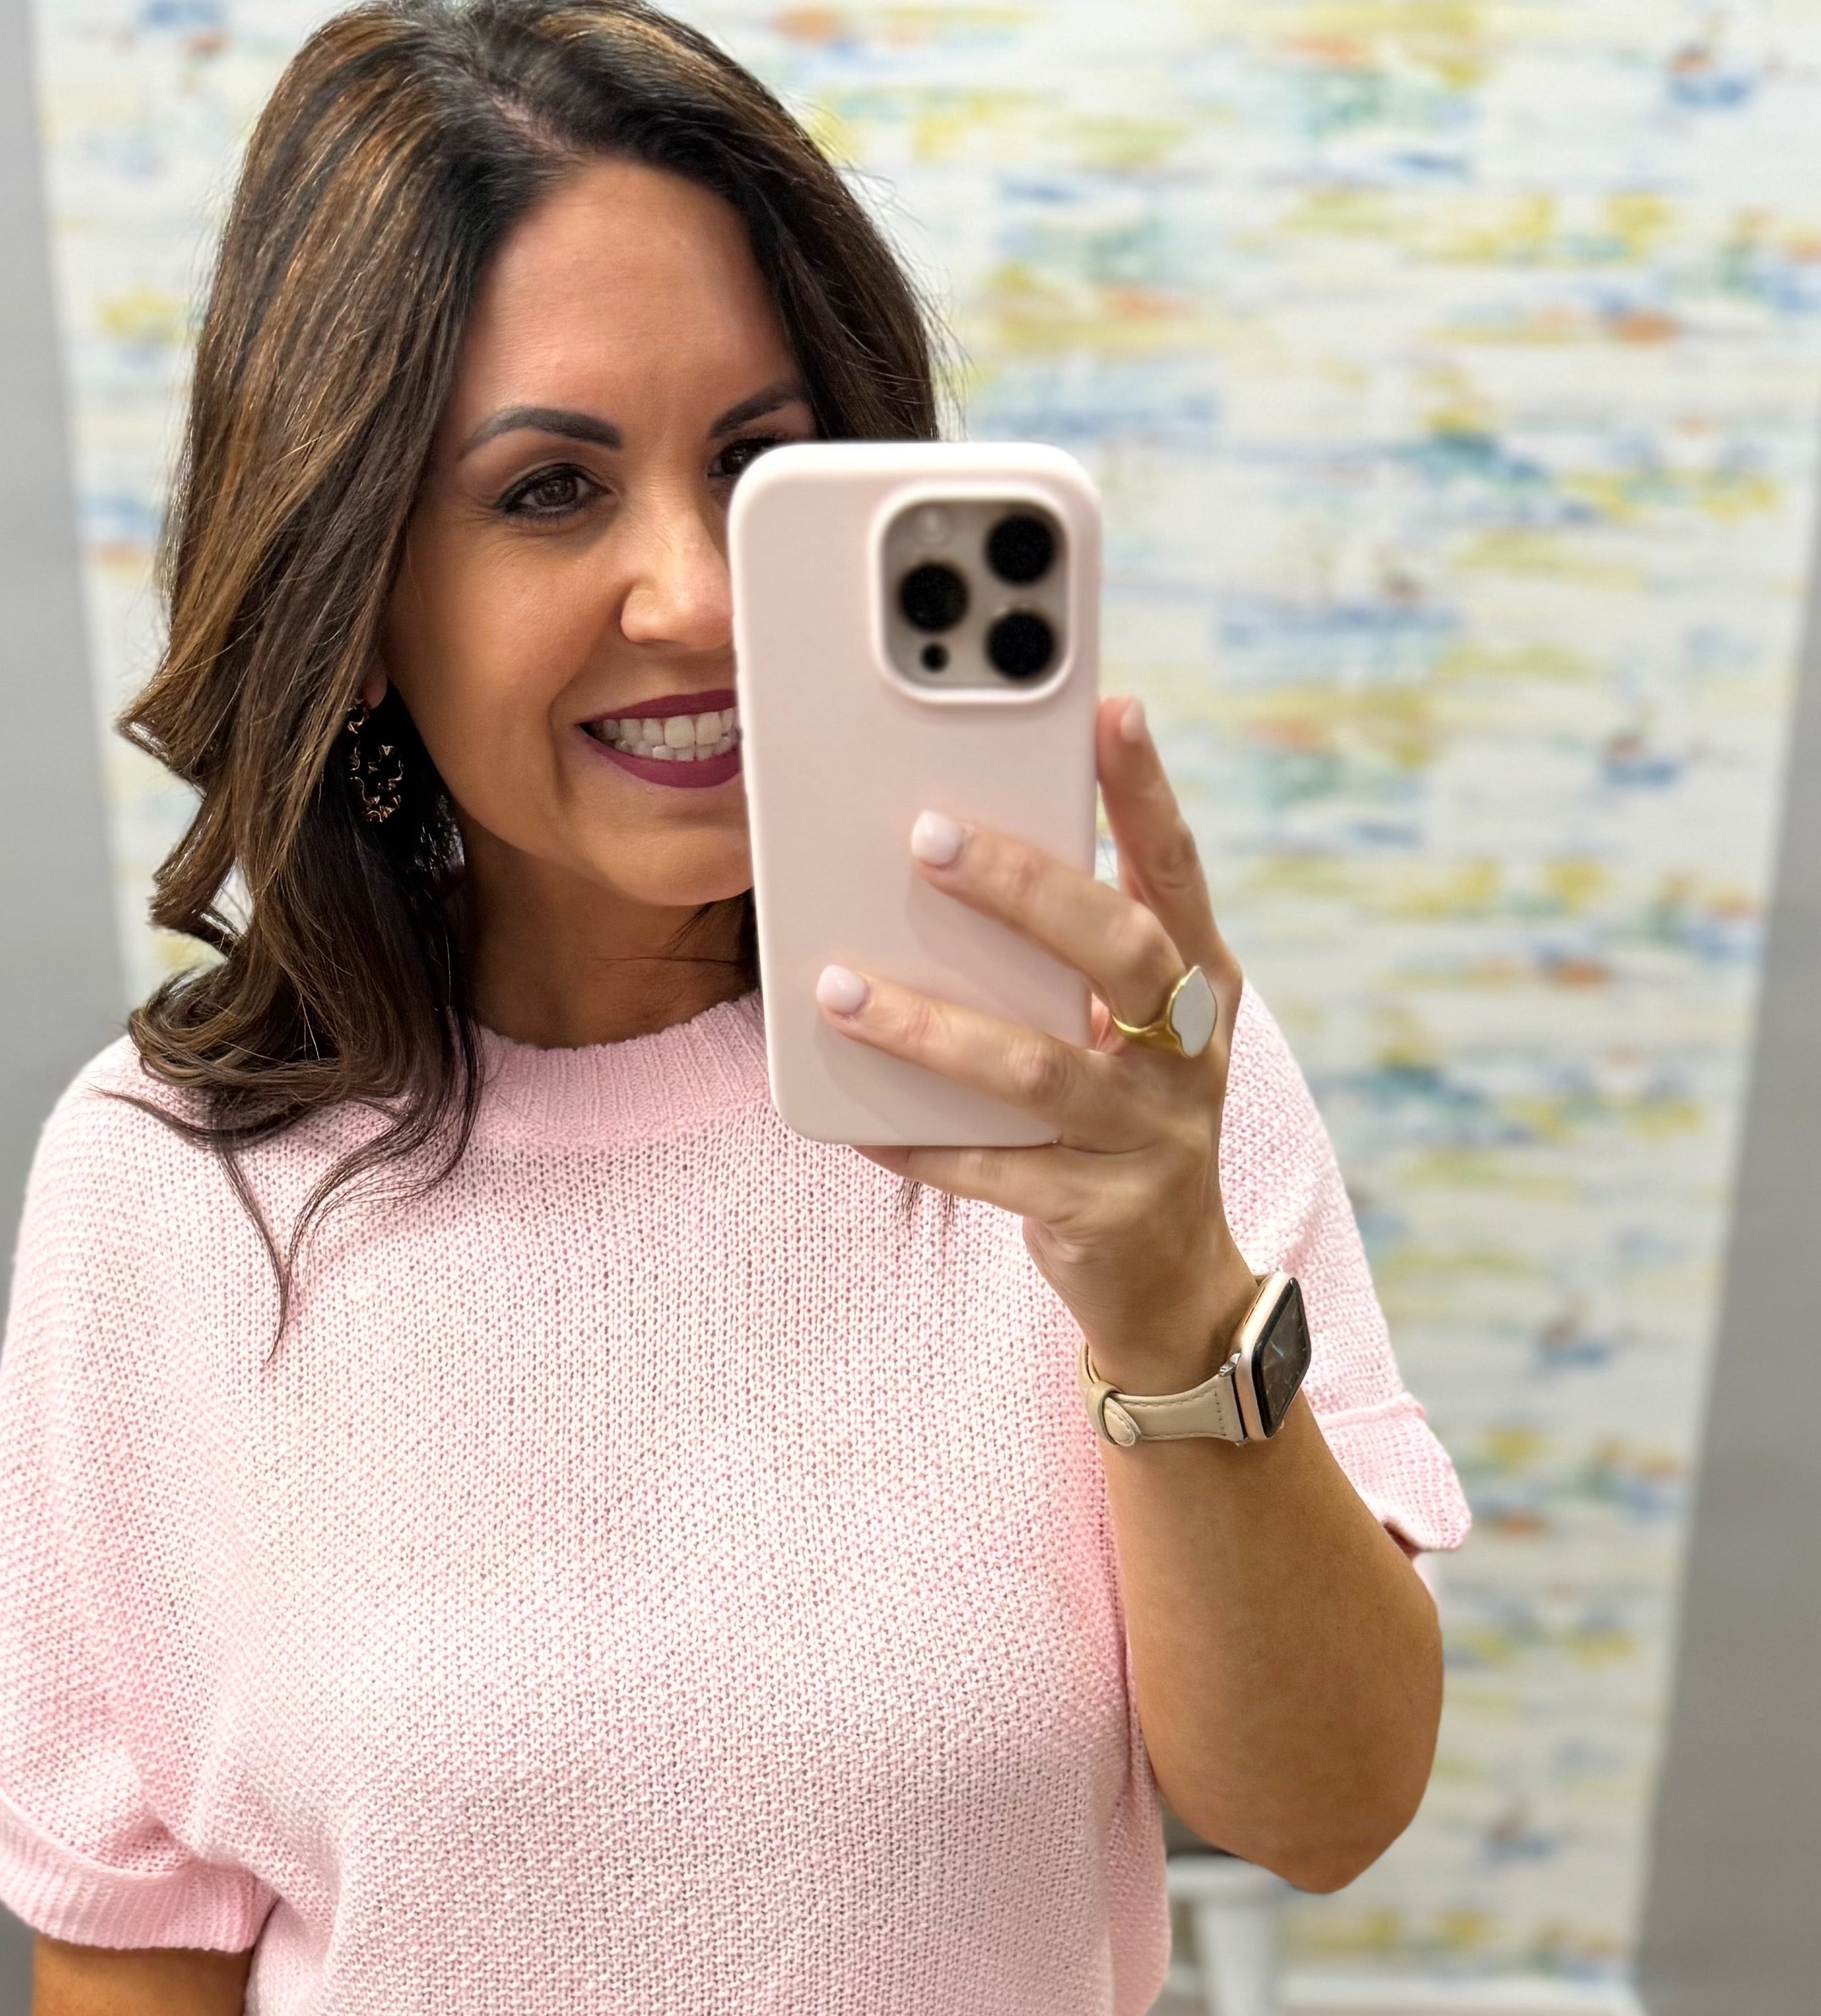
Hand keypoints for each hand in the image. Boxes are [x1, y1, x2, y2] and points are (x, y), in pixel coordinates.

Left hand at [814, 695, 1257, 1395]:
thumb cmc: (1125, 1120)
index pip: (1177, 870)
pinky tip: (856, 1121)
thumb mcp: (1126, 1031)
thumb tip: (957, 855)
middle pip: (1117, 951)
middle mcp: (1189, 1053)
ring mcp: (1150, 1136)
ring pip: (1035, 1067)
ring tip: (838, 988)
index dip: (1147, 791)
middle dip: (1024, 887)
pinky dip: (920, 1141)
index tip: (1111, 707)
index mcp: (1202, 986)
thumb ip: (1071, 957)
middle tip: (928, 835)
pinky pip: (993, 1170)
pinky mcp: (1098, 1210)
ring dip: (929, 1025)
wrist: (1171, 1283)